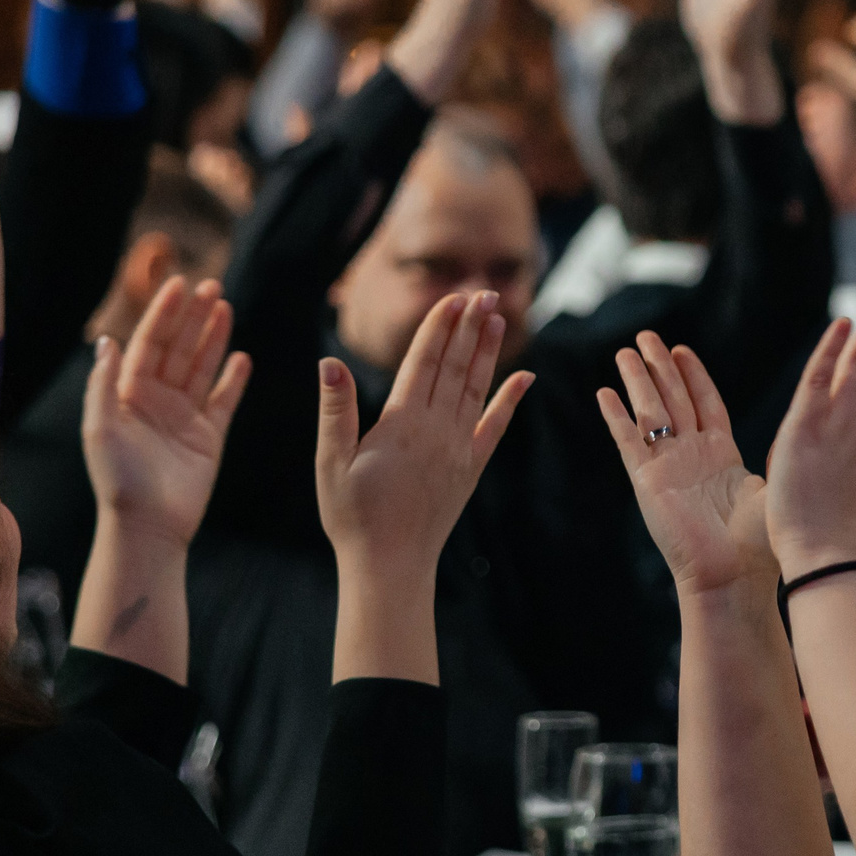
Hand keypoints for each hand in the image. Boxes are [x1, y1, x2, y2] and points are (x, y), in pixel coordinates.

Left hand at [81, 276, 250, 549]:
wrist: (149, 525)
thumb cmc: (119, 479)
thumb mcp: (99, 428)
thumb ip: (103, 384)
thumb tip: (108, 341)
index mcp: (127, 394)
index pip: (148, 344)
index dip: (163, 314)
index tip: (178, 285)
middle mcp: (156, 400)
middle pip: (178, 348)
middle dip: (193, 317)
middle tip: (212, 286)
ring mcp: (184, 417)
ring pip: (201, 367)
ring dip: (213, 337)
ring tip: (226, 307)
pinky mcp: (208, 436)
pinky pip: (223, 400)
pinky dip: (232, 379)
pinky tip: (241, 357)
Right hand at [316, 289, 531, 581]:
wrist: (390, 564)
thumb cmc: (351, 516)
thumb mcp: (330, 463)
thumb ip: (336, 411)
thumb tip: (330, 363)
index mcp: (400, 425)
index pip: (424, 363)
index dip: (439, 327)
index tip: (454, 296)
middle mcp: (436, 431)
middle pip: (455, 367)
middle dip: (468, 326)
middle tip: (484, 291)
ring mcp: (458, 448)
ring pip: (477, 388)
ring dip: (487, 351)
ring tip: (497, 317)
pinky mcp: (471, 467)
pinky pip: (495, 426)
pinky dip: (510, 399)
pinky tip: (525, 377)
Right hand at [599, 332, 775, 595]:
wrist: (734, 577)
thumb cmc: (761, 544)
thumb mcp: (773, 487)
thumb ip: (776, 456)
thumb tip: (805, 433)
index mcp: (722, 454)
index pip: (704, 402)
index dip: (692, 375)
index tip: (681, 348)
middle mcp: (692, 456)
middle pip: (673, 399)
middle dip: (660, 366)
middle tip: (646, 335)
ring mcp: (668, 468)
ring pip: (650, 412)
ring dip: (637, 381)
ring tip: (625, 352)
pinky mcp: (648, 482)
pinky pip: (628, 442)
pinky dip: (616, 417)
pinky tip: (603, 393)